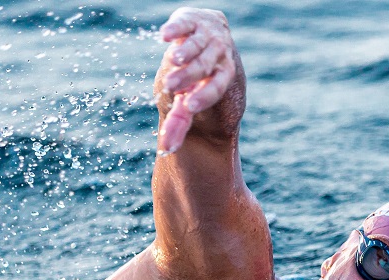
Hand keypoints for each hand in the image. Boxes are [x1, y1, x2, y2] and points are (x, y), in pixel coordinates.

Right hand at [157, 8, 237, 153]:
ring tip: (173, 59)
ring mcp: (209, 37)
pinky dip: (176, 28)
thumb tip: (165, 150)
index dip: (204, 97)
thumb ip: (180, 122)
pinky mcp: (194, 20)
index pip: (216, 88)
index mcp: (223, 78)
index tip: (188, 106)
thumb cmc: (200, 79)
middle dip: (188, 76)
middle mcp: (220, 56)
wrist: (215, 38)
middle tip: (171, 86)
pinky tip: (164, 36)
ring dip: (186, 52)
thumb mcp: (192, 99)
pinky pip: (186, 23)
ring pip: (198, 44)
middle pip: (205, 67)